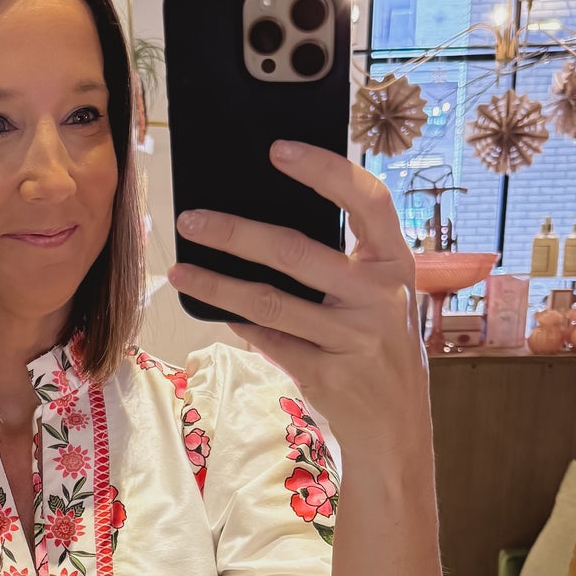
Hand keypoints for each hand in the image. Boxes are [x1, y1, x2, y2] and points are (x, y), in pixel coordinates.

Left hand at [166, 139, 427, 449]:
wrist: (396, 426)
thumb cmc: (379, 346)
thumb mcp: (381, 298)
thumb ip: (344, 263)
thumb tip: (264, 222)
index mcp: (396, 262)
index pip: (367, 199)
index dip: (324, 169)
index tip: (278, 149)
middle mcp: (381, 297)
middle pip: (295, 251)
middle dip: (234, 233)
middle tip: (191, 218)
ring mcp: (354, 338)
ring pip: (268, 302)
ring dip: (216, 283)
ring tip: (179, 269)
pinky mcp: (326, 374)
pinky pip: (268, 340)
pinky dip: (238, 323)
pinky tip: (214, 307)